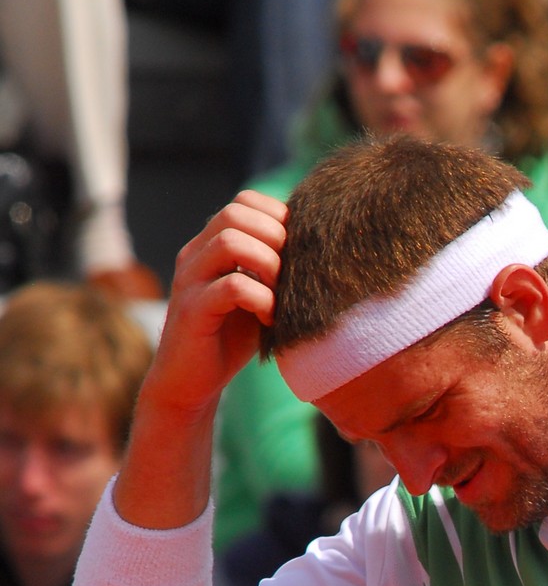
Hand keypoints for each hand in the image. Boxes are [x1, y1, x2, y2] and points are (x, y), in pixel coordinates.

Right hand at [145, 192, 286, 423]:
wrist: (192, 384)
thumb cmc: (230, 340)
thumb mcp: (257, 295)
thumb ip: (273, 269)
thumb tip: (319, 247)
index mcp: (209, 246)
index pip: (243, 201)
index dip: (277, 217)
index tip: (296, 251)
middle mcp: (195, 255)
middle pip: (235, 212)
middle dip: (275, 236)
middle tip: (291, 272)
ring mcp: (190, 281)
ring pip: (230, 241)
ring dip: (269, 264)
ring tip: (282, 294)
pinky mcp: (193, 311)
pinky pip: (232, 287)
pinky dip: (262, 299)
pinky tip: (271, 319)